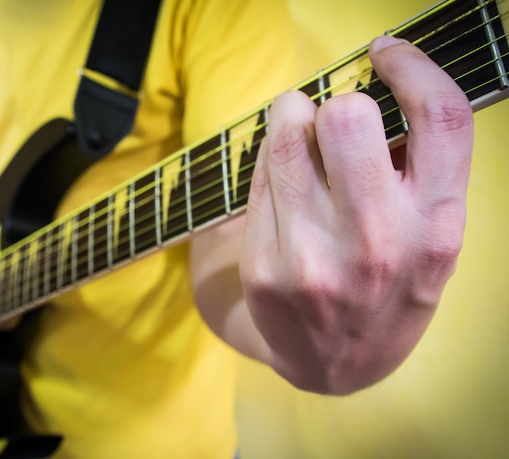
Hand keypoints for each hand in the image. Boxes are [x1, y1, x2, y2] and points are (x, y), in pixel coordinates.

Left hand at [240, 35, 472, 393]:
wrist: (336, 364)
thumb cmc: (386, 286)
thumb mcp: (427, 238)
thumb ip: (416, 170)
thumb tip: (376, 89)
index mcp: (437, 226)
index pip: (440, 118)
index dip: (414, 68)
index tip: (386, 52)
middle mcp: (381, 242)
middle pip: (348, 117)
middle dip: (335, 106)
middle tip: (330, 122)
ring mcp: (316, 259)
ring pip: (288, 136)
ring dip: (290, 119)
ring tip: (298, 138)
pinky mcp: (266, 268)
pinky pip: (259, 175)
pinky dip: (269, 162)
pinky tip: (283, 185)